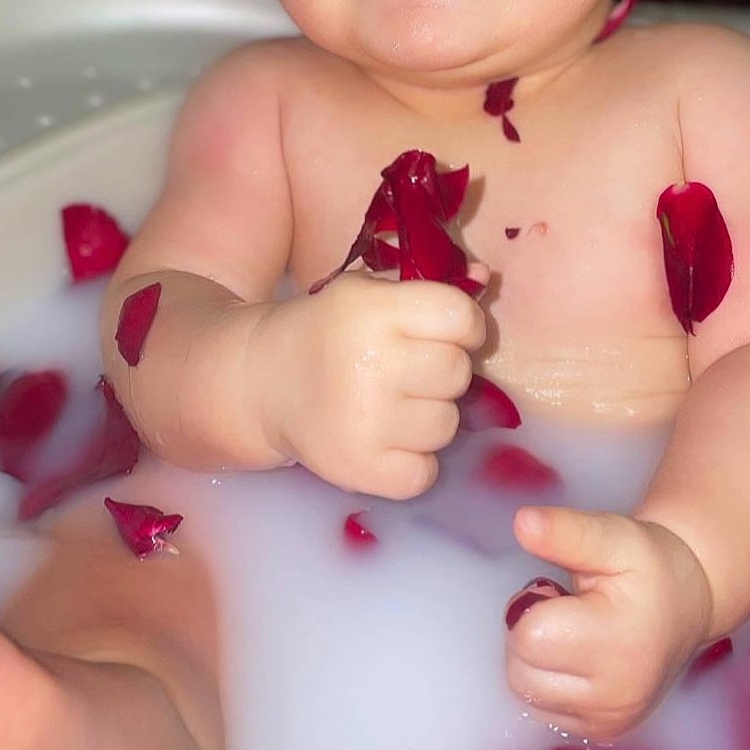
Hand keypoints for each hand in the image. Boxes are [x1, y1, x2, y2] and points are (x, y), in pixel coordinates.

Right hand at [246, 271, 485, 499]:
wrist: (262, 382)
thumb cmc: (328, 331)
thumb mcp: (366, 292)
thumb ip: (427, 288)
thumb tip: (486, 277)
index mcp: (372, 310)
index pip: (460, 316)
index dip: (465, 326)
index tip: (447, 334)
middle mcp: (370, 362)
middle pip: (458, 372)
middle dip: (443, 372)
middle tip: (411, 372)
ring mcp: (364, 420)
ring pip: (447, 425)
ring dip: (429, 417)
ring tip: (393, 406)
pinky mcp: (358, 467)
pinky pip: (425, 473)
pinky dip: (413, 462)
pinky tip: (386, 440)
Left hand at [504, 507, 712, 740]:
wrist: (687, 605)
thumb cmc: (648, 567)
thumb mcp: (614, 535)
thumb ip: (567, 532)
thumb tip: (522, 522)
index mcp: (617, 644)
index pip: (528, 635)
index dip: (532, 604)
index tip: (560, 590)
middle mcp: (615, 696)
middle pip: (520, 669)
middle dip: (530, 632)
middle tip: (567, 609)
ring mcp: (609, 722)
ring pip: (525, 693)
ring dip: (536, 660)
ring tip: (573, 633)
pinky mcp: (603, 734)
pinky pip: (541, 710)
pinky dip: (548, 682)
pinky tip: (577, 658)